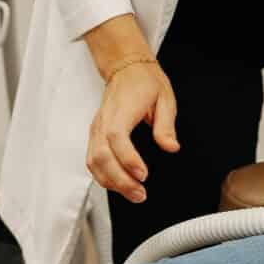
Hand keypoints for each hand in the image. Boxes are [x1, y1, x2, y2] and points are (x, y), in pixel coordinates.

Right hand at [86, 60, 179, 201]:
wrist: (126, 69)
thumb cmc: (145, 82)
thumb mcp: (165, 98)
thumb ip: (166, 125)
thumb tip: (171, 147)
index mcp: (121, 110)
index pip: (116, 137)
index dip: (127, 159)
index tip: (143, 175)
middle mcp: (104, 121)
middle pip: (102, 156)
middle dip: (120, 180)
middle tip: (140, 194)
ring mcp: (96, 129)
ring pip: (94, 162)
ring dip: (111, 182)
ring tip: (133, 194)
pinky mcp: (95, 135)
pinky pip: (93, 160)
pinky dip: (104, 176)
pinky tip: (119, 185)